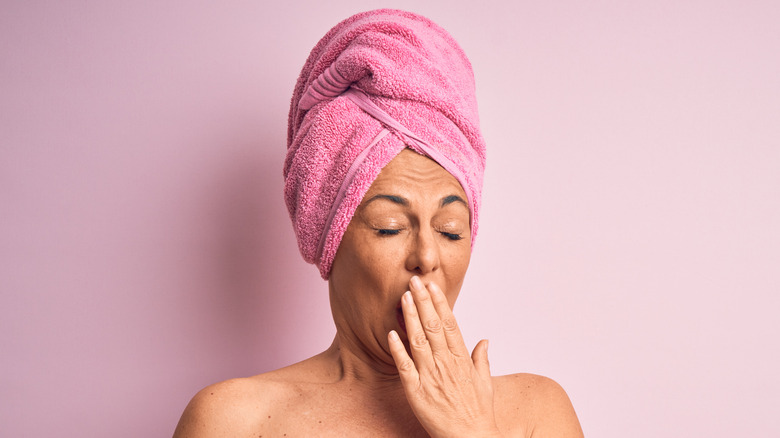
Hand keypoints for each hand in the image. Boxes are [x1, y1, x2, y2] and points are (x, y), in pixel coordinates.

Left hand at [388, 276, 501, 437]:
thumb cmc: (478, 413)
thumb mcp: (485, 383)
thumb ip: (482, 359)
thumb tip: (484, 340)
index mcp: (462, 360)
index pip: (449, 324)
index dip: (440, 303)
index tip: (433, 286)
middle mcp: (446, 364)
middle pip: (433, 326)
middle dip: (423, 301)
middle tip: (414, 280)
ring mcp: (431, 377)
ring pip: (419, 341)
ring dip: (411, 318)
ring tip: (403, 297)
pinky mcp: (416, 392)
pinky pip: (405, 367)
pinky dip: (398, 350)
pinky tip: (392, 333)